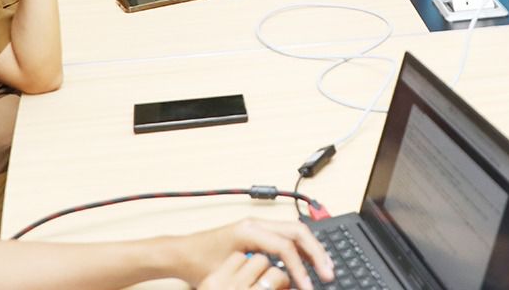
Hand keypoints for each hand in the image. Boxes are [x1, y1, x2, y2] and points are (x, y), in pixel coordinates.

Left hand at [178, 219, 332, 289]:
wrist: (180, 253)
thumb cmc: (198, 263)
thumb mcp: (225, 276)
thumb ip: (254, 279)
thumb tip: (281, 285)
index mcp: (249, 230)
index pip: (285, 246)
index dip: (300, 268)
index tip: (308, 285)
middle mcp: (256, 224)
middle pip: (297, 231)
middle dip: (316, 252)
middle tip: (328, 272)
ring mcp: (257, 226)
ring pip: (294, 232)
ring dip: (312, 248)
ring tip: (325, 267)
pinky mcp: (257, 233)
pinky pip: (286, 237)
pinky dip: (300, 249)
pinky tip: (308, 263)